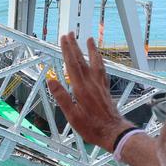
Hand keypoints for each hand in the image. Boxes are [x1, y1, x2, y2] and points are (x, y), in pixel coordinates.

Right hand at [47, 33, 132, 150]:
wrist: (114, 132)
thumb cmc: (92, 127)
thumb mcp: (72, 116)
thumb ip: (62, 97)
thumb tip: (51, 81)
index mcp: (81, 89)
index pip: (72, 65)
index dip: (67, 51)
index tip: (63, 39)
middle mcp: (91, 83)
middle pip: (82, 61)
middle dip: (75, 46)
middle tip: (70, 33)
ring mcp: (100, 85)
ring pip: (95, 63)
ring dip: (91, 50)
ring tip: (89, 38)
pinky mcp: (105, 89)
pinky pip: (102, 70)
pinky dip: (100, 61)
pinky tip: (99, 59)